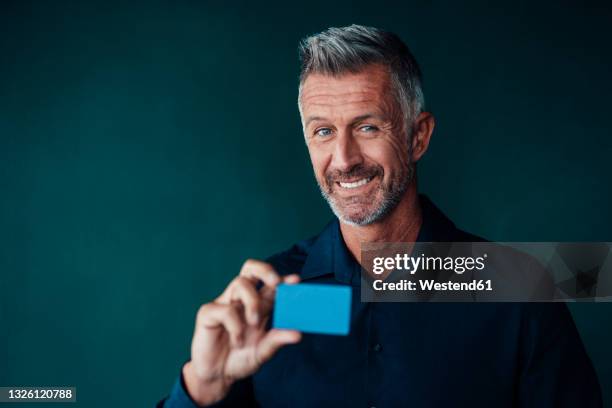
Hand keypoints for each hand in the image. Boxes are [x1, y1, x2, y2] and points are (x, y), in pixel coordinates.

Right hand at [183, 259, 301, 405]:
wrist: (216, 376)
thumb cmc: (240, 359)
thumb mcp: (263, 352)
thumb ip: (277, 340)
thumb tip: (298, 334)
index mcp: (258, 305)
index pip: (271, 285)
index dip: (283, 279)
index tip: (296, 280)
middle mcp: (242, 300)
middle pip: (251, 268)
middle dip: (265, 270)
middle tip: (276, 284)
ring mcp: (225, 303)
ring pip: (240, 283)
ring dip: (252, 302)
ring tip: (254, 323)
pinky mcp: (209, 313)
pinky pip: (225, 310)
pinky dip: (235, 327)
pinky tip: (237, 341)